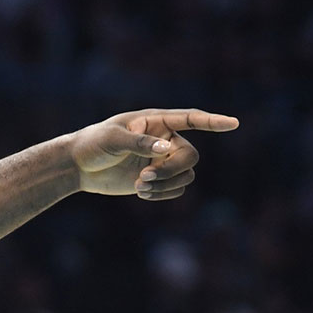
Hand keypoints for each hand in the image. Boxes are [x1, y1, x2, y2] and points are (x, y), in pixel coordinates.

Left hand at [68, 108, 239, 198]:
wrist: (79, 166)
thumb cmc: (94, 144)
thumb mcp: (113, 139)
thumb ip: (139, 142)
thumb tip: (166, 148)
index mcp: (156, 121)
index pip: (190, 119)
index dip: (212, 122)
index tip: (233, 124)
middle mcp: (165, 140)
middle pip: (190, 157)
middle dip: (171, 170)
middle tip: (144, 177)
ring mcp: (162, 160)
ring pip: (185, 175)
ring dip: (165, 184)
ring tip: (139, 186)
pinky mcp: (157, 178)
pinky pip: (176, 188)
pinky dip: (162, 193)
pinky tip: (141, 192)